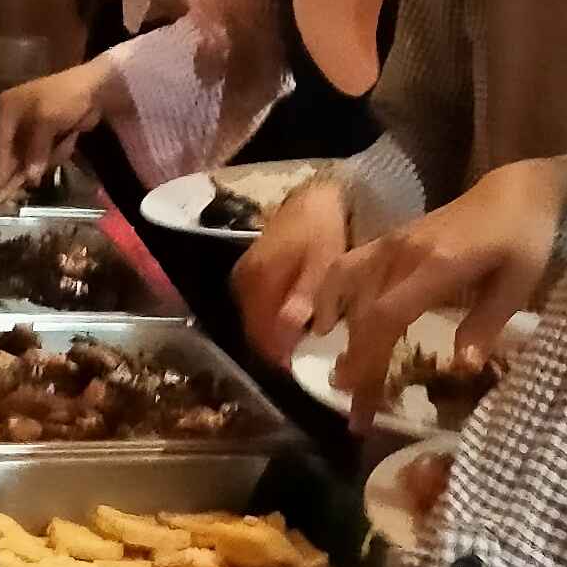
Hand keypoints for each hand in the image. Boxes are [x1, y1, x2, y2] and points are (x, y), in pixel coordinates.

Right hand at [0, 54, 110, 194]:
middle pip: (10, 152)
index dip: (0, 167)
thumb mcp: (47, 120)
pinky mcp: (46, 134)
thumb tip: (30, 177)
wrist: (96, 87)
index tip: (0, 189)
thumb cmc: (66, 97)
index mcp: (7, 109)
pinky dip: (57, 152)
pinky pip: (45, 153)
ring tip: (63, 141)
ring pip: (29, 156)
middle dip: (22, 167)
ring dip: (46, 157)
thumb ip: (36, 149)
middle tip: (27, 186)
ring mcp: (31, 128)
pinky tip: (69, 138)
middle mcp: (13, 118)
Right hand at [233, 175, 349, 363]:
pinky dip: (272, 318)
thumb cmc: (324, 230)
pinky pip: (256, 307)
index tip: (300, 369)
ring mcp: (243, 276)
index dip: (279, 356)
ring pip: (254, 320)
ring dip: (273, 334)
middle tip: (304, 359)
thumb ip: (305, 298)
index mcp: (257, 280)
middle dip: (276, 348)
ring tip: (301, 342)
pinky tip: (293, 320)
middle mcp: (242, 282)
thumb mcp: (323, 264)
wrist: (316, 197)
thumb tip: (289, 332)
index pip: (259, 334)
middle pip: (254, 330)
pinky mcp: (249, 272)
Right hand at [315, 155, 566, 423]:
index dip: (369, 361)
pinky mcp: (391, 240)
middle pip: (364, 312)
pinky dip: (331, 295)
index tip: (363, 402)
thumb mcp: (518, 284)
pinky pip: (349, 266)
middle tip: (355, 411)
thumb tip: (461, 368)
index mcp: (437, 265)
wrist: (515, 190)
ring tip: (342, 374)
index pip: (386, 316)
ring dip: (340, 334)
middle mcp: (405, 253)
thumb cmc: (524, 238)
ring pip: (348, 289)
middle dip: (355, 365)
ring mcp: (394, 243)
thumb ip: (486, 323)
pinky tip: (328, 323)